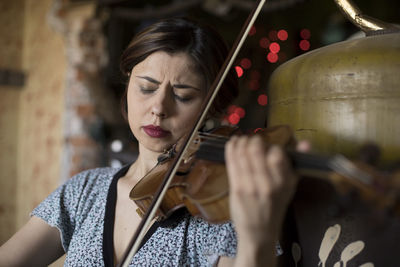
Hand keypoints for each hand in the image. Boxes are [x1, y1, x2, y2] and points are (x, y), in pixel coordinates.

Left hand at [225, 135, 307, 265]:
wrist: (259, 232)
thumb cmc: (275, 206)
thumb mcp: (290, 186)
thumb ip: (296, 163)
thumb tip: (306, 142)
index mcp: (285, 182)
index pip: (277, 154)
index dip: (271, 146)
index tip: (268, 146)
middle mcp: (268, 184)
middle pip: (256, 150)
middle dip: (253, 140)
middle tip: (252, 140)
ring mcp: (251, 187)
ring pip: (242, 154)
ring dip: (240, 142)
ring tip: (241, 140)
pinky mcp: (237, 189)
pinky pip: (232, 162)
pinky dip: (231, 149)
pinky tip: (232, 144)